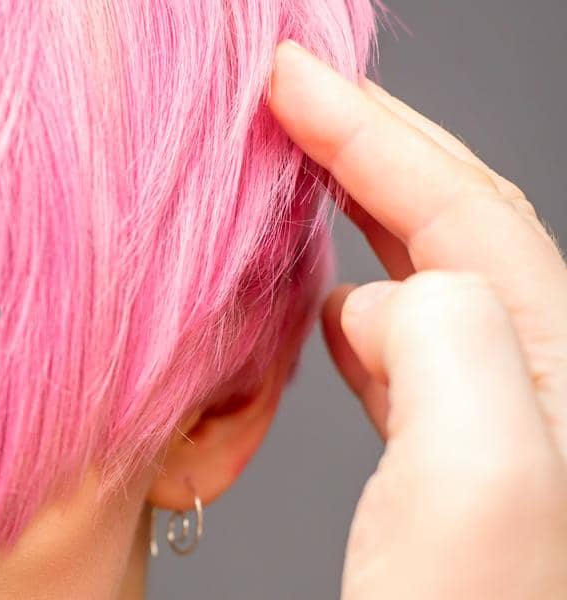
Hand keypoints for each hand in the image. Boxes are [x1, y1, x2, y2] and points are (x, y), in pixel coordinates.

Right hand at [269, 42, 566, 597]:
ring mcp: (500, 444)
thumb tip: (389, 292)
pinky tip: (324, 315)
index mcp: (551, 375)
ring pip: (431, 289)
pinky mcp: (454, 488)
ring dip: (362, 220)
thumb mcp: (476, 477)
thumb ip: (451, 341)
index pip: (463, 211)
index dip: (372, 132)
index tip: (286, 75)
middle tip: (288, 94)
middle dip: (374, 149)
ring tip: (295, 173)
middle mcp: (537, 397)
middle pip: (459, 231)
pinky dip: (356, 308)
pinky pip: (408, 362)